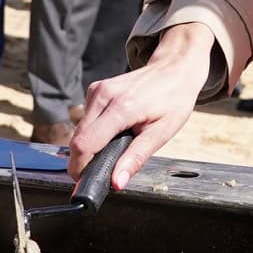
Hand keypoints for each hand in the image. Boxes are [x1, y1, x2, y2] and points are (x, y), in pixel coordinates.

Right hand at [70, 22, 212, 188]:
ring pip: (79, 129)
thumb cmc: (173, 99)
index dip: (81, 167)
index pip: (84, 144)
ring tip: (115, 146)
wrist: (175, 69)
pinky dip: (94, 131)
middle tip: (105, 169)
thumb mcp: (161, 134)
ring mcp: (97, 90)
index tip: (87, 180)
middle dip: (84, 159)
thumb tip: (116, 182)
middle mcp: (104, 95)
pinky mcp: (95, 89)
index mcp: (121, 108)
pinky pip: (85, 119)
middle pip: (77, 139)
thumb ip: (135, 159)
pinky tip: (113, 130)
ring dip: (89, 145)